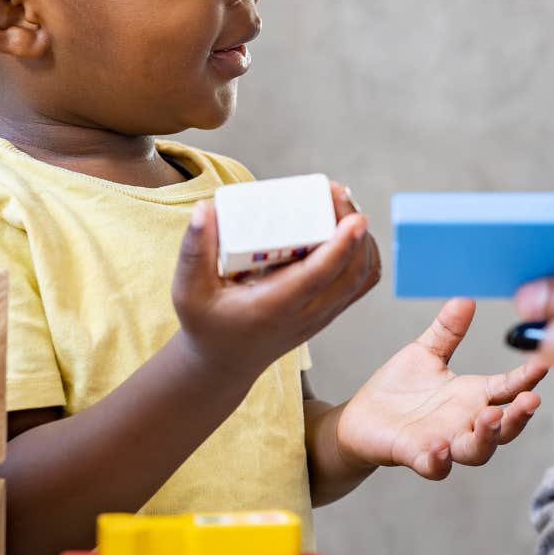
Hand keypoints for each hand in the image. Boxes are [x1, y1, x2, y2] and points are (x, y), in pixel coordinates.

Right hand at [171, 181, 379, 379]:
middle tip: (335, 192)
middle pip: (351, 272)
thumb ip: (194, 250)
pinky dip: (365, 253)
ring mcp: (323, 315)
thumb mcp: (188, 290)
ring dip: (362, 239)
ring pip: (362, 277)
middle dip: (354, 229)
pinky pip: (361, 282)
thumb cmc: (206, 323)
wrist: (224, 363)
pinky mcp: (330, 312)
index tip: (355, 216)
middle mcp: (307, 314)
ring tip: (340, 204)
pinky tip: (349, 229)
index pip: (319, 276)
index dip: (342, 245)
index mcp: (274, 307)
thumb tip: (206, 208)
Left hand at [335, 298, 547, 478]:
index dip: (527, 378)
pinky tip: (440, 448)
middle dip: (519, 416)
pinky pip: (433, 465)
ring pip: (477, 451)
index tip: (543, 362)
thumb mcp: (426, 353)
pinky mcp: (414, 455)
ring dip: (488, 437)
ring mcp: (443, 442)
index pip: (508, 389)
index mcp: (473, 396)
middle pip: (504, 428)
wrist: (361, 418)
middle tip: (530, 400)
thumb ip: (447, 331)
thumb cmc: (399, 389)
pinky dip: (439, 461)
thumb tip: (466, 298)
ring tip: (491, 418)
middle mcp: (465, 423)